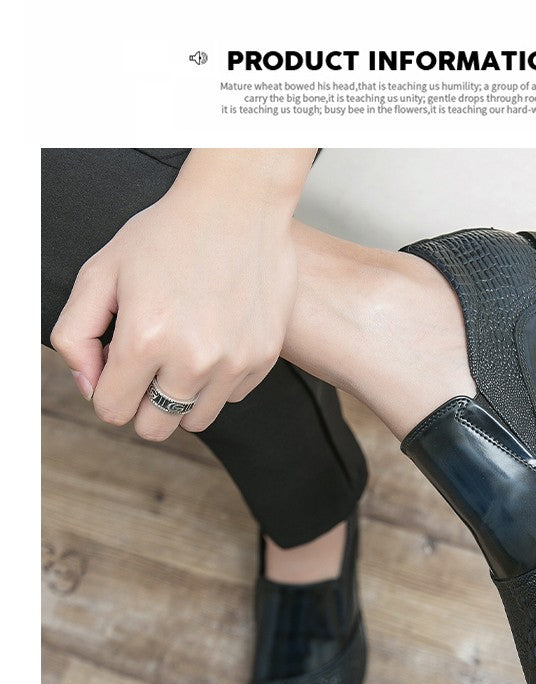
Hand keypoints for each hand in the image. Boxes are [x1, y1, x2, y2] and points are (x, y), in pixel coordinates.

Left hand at [50, 149, 313, 440]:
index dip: (108, 389)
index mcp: (144, 339)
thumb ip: (76, 336)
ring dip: (181, 397)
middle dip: (142, 404)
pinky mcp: (264, 358)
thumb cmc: (168, 234)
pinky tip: (215, 338)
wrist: (238, 206)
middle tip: (148, 368)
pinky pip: (230, 396)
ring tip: (182, 353)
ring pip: (195, 421)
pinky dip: (218, 380)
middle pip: (155, 428)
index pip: (112, 411)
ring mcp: (234, 361)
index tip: (118, 365)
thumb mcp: (100, 273)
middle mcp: (193, 359)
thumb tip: (90, 387)